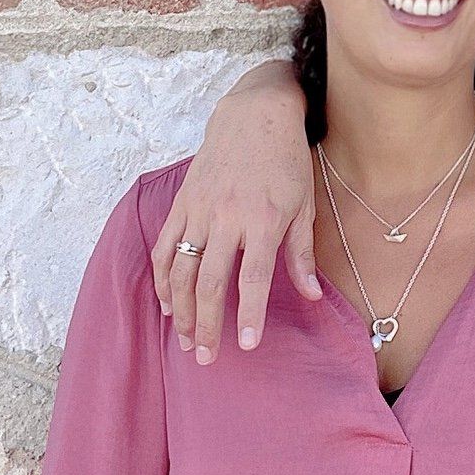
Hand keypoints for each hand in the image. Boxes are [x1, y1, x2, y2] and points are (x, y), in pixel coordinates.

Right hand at [151, 59, 314, 361]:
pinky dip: (162, 279)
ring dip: (181, 311)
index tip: (246, 345)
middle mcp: (227, 218)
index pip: (252, 278)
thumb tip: (312, 295)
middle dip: (208, 325)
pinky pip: (164, 248)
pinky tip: (168, 305)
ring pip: (180, 270)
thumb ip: (302, 254)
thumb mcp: (305, 205)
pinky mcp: (182, 204)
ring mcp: (199, 211)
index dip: (248, 314)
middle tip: (207, 357)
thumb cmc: (287, 162)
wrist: (254, 116)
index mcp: (264, 221)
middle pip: (209, 282)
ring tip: (187, 340)